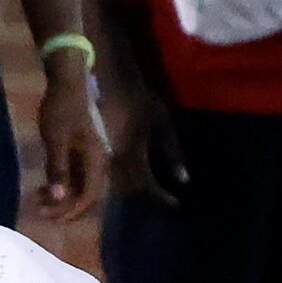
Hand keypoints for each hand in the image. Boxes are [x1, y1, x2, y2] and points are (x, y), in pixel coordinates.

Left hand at [31, 58, 108, 222]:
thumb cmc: (61, 111)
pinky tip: (41, 188)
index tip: (52, 218)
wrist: (66, 86)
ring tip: (36, 201)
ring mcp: (86, 159)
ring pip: (76, 187)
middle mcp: (96, 163)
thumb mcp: (56, 141)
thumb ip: (58, 170)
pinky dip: (57, 185)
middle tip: (39, 212)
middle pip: (84, 195)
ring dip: (59, 198)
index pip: (89, 195)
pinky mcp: (77, 154)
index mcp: (96, 161)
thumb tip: (59, 198)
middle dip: (63, 207)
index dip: (72, 210)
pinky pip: (70, 177)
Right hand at [103, 70, 186, 206]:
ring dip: (132, 187)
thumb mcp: (162, 121)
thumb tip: (184, 179)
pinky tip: (131, 172)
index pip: (147, 184)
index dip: (161, 196)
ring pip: (116, 181)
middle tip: (161, 195)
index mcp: (133, 152)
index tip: (175, 203)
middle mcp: (116, 157)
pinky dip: (121, 177)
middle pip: (129, 187)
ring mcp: (104, 153)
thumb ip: (173, 151)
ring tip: (147, 186)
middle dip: (145, 193)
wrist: (109, 80)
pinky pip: (109, 171)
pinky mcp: (97, 148)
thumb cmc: (139, 97)